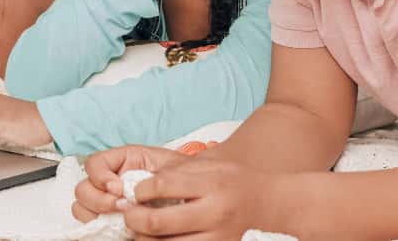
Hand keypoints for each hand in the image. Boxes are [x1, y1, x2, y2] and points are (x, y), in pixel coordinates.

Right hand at [72, 145, 184, 222]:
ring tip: (123, 220)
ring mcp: (105, 204)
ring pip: (81, 210)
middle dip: (99, 200)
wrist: (194, 194)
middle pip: (82, 190)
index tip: (118, 188)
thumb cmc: (182, 179)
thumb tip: (128, 190)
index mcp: (119, 164)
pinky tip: (120, 229)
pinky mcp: (109, 222)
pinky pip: (92, 227)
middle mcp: (107, 184)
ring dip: (98, 215)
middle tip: (122, 206)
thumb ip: (147, 172)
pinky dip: (101, 229)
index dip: (100, 176)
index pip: (93, 164)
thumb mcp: (168, 167)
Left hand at [121, 155, 280, 239]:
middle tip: (128, 214)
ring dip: (143, 239)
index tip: (137, 192)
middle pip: (156, 222)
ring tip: (140, 230)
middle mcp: (214, 213)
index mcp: (210, 184)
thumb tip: (140, 185)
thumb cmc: (234, 181)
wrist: (269, 204)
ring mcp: (217, 238)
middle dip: (133, 218)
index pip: (160, 186)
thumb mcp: (210, 165)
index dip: (140, 190)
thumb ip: (177, 172)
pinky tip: (158, 240)